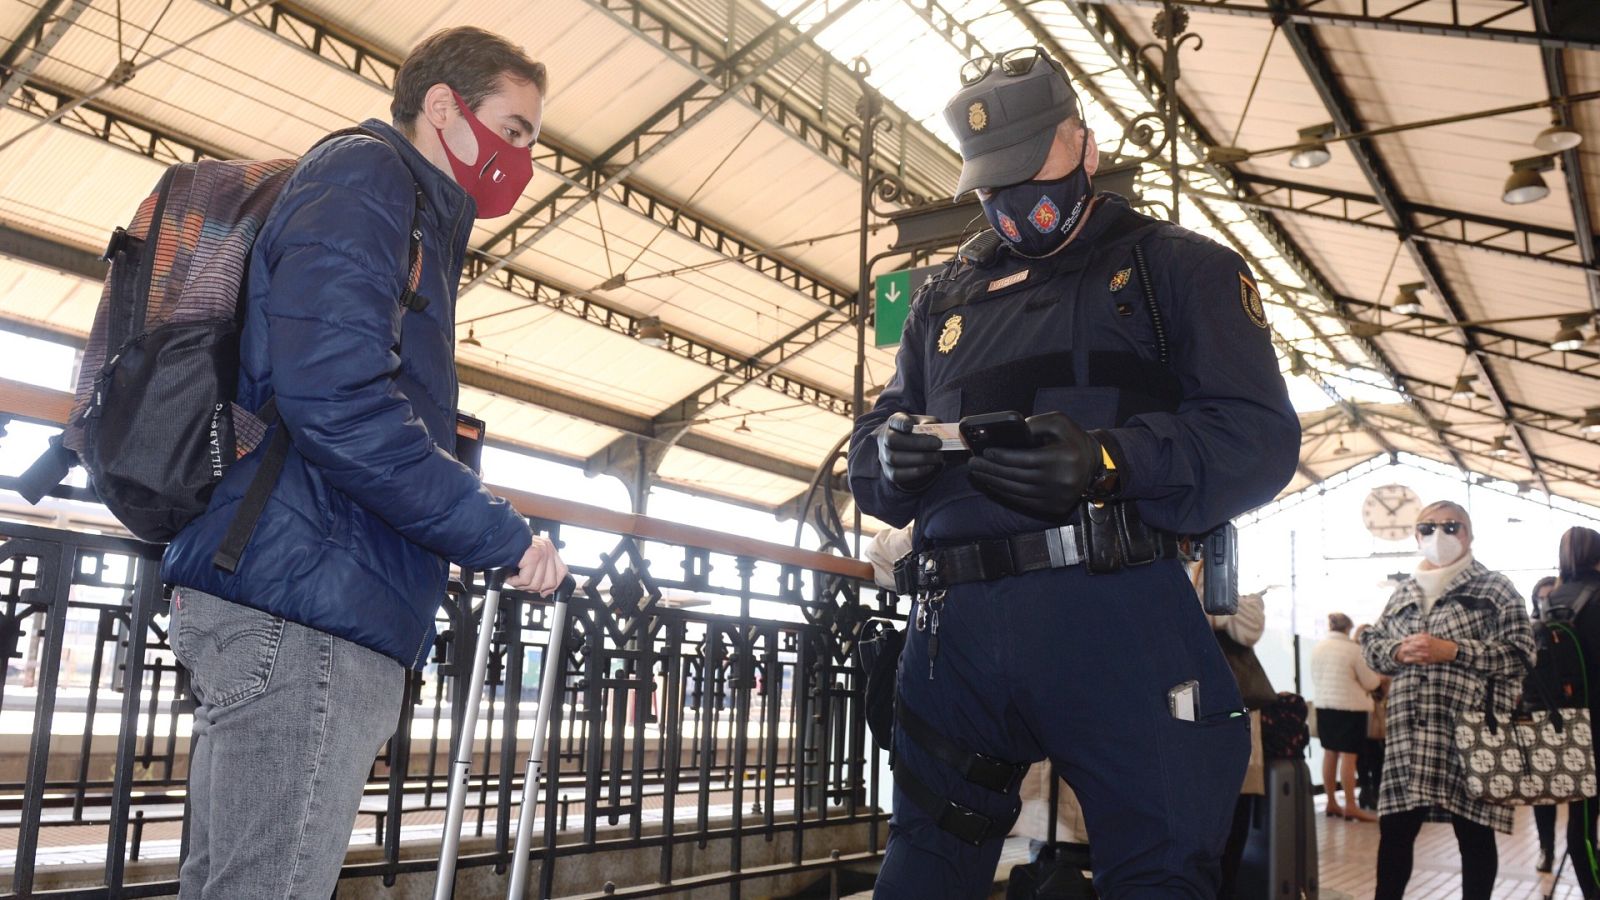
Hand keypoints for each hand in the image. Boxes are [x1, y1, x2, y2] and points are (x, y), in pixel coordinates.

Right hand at [507, 534, 567, 594]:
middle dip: (534, 588)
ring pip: (536, 584)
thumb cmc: (509, 549)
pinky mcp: (533, 557)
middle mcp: (547, 549)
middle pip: (550, 582)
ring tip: (514, 578)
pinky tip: (510, 577)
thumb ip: (540, 570)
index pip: (561, 571)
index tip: (544, 592)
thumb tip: (545, 590)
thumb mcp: (529, 558)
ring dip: (522, 586)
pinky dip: (514, 582)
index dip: (552, 586)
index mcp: (549, 548)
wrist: (498, 539)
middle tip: (522, 584)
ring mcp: (542, 552)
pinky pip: (525, 580)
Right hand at [877, 412, 943, 491]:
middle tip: (938, 444)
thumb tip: (933, 431)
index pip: (893, 421)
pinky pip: (898, 474)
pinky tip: (930, 466)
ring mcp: (884, 456)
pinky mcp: (888, 472)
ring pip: (895, 459)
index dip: (900, 423)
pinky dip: (916, 471)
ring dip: (920, 459)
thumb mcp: (925, 424)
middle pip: (893, 440)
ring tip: (937, 457)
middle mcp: (884, 438)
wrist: (911, 450)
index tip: (910, 425)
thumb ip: (930, 424)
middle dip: (917, 443)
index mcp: (893, 422)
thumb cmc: (918, 433)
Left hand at [967, 412, 1099, 520]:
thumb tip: (1009, 434)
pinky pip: (1023, 501)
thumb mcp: (1058, 422)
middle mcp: (1060, 480)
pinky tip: (993, 484)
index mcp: (1062, 458)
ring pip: (1017, 491)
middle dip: (991, 470)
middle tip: (973, 464)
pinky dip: (1005, 493)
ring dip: (994, 482)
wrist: (1094, 464)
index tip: (985, 452)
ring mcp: (1056, 497)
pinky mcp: (1054, 507)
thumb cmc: (1072, 440)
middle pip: (1016, 476)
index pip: (1024, 459)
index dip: (1001, 457)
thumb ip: (1035, 423)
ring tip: (978, 473)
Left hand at [1394, 633, 1457, 664]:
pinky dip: (1411, 660)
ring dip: (1407, 654)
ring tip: (1401, 655)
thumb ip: (1419, 636)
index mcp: (1425, 638)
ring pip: (1413, 653)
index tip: (1402, 641)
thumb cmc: (1438, 642)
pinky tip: (1406, 660)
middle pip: (1411, 646)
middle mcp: (1425, 645)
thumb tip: (1408, 637)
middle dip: (1405, 647)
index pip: (1412, 638)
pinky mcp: (1428, 659)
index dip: (1406, 640)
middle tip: (1400, 648)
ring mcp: (1426, 652)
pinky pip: (1417, 660)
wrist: (1448, 650)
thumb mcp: (1429, 637)